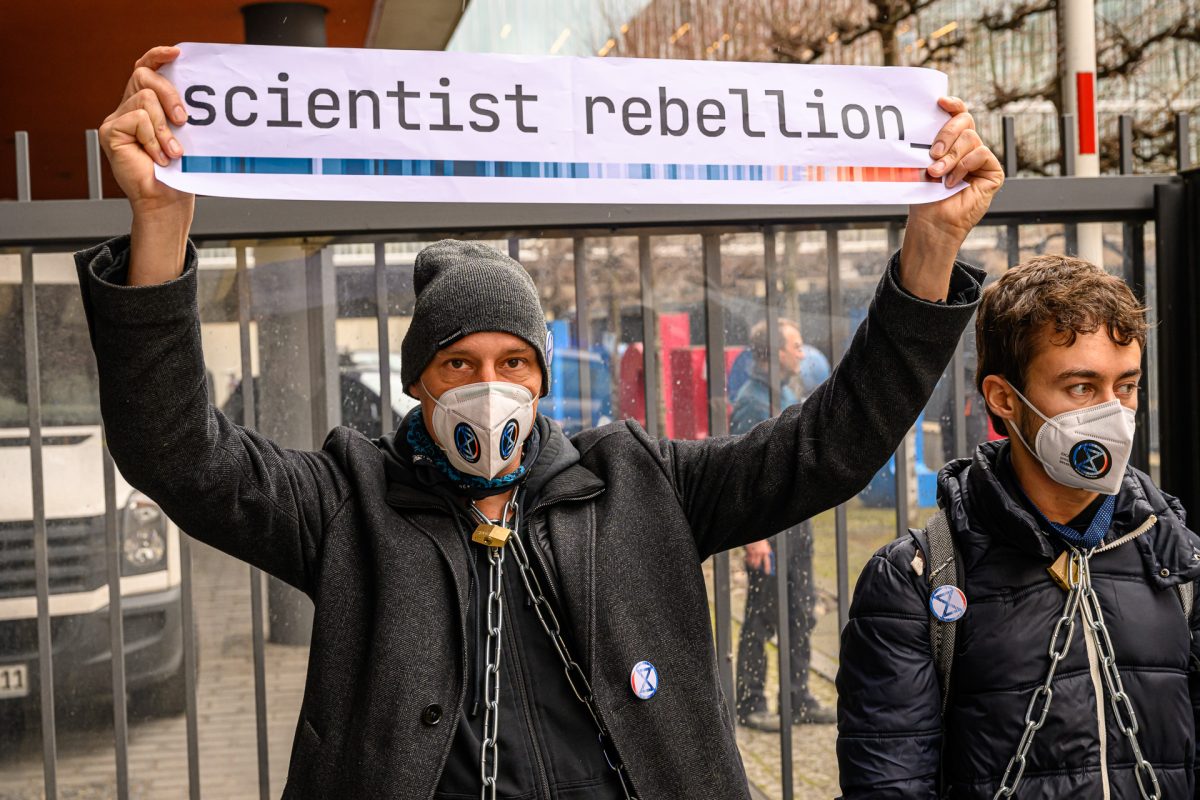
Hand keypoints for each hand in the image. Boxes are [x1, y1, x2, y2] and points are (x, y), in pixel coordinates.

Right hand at [99, 46, 194, 283]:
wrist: (167, 201)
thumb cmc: (181, 172)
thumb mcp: (189, 136)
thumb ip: (185, 113)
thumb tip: (205, 95)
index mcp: (148, 105)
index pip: (146, 69)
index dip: (158, 56)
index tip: (177, 52)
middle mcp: (130, 108)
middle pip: (144, 77)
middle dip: (169, 94)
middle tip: (184, 119)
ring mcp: (118, 119)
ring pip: (144, 101)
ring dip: (164, 129)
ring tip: (173, 152)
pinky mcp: (110, 132)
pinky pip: (137, 120)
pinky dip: (153, 139)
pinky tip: (157, 157)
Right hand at [744, 540, 772, 572]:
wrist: (756, 537)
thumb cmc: (762, 541)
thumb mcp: (767, 547)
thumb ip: (767, 554)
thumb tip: (768, 560)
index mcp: (766, 552)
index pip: (767, 563)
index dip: (767, 569)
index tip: (767, 572)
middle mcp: (760, 553)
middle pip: (757, 564)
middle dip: (757, 567)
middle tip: (757, 568)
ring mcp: (753, 552)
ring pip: (752, 562)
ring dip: (752, 564)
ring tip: (753, 565)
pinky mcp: (748, 551)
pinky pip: (748, 558)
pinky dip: (748, 560)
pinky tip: (749, 560)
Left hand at [899, 97, 1004, 300]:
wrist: (931, 222)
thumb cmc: (923, 195)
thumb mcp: (920, 163)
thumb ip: (925, 144)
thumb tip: (914, 124)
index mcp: (951, 142)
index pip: (957, 114)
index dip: (952, 104)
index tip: (940, 102)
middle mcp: (968, 147)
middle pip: (965, 121)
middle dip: (946, 134)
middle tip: (932, 154)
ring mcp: (981, 159)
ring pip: (971, 139)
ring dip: (950, 157)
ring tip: (936, 174)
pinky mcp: (993, 171)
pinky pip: (981, 153)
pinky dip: (963, 166)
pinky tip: (952, 181)